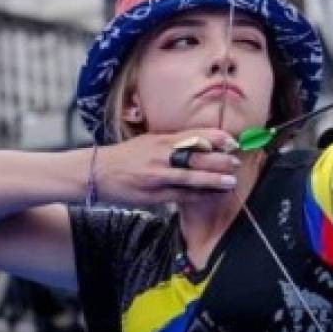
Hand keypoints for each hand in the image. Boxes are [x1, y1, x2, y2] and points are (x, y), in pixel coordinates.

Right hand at [94, 128, 240, 207]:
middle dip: (219, 159)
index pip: (194, 135)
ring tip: (231, 181)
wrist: (96, 172)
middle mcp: (161, 155)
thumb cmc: (127, 156)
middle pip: (195, 156)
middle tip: (236, 161)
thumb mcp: (150, 141)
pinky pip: (180, 196)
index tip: (232, 141)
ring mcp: (157, 176)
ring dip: (213, 180)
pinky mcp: (153, 195)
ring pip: (190, 177)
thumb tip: (203, 141)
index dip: (215, 138)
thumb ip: (174, 141)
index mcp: (162, 139)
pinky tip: (212, 196)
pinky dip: (198, 196)